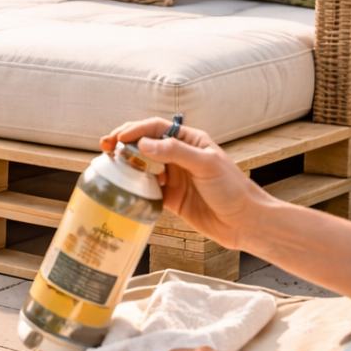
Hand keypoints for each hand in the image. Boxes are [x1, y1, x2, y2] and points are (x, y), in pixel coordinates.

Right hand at [100, 118, 270, 249]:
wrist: (244, 222)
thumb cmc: (234, 189)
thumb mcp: (207, 165)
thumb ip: (176, 152)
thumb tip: (144, 145)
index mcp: (190, 141)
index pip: (157, 128)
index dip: (136, 130)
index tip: (119, 138)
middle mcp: (179, 156)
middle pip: (145, 144)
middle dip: (123, 143)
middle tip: (105, 147)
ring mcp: (173, 177)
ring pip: (142, 166)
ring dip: (126, 164)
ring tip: (109, 165)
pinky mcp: (170, 197)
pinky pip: (146, 189)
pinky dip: (133, 187)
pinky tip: (124, 187)